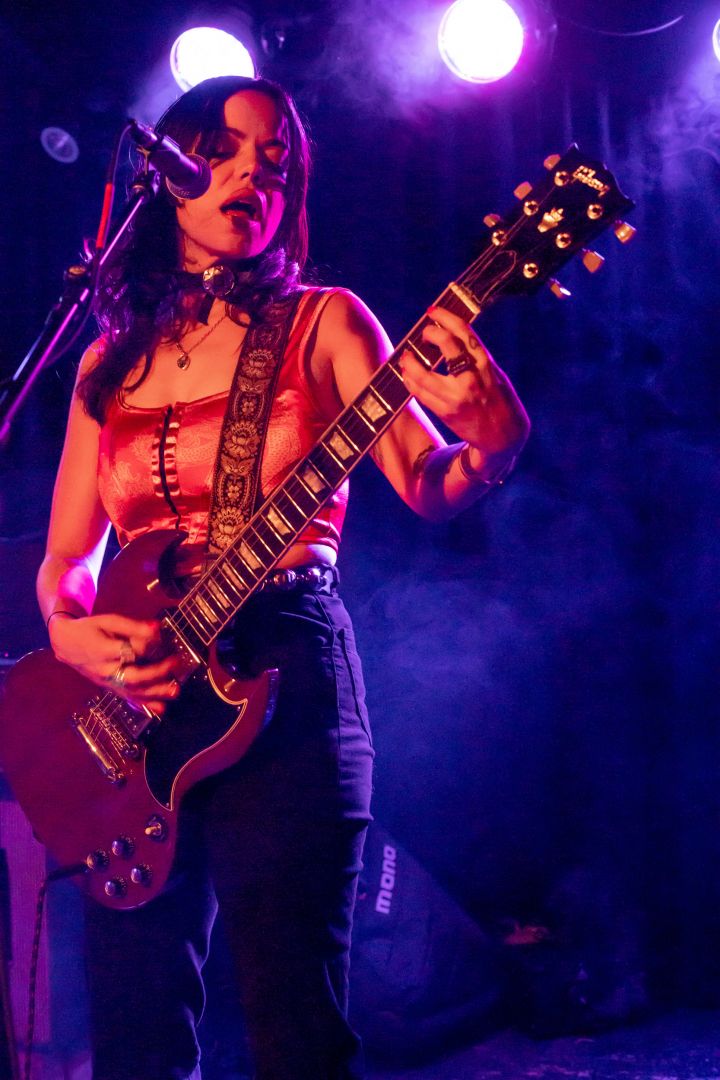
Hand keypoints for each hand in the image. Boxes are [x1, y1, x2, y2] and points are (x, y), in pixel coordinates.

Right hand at [48, 612, 181, 714]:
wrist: (66, 644)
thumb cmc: (89, 629)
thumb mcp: (108, 621)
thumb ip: (132, 626)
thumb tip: (157, 628)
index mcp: (102, 650)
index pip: (129, 651)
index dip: (148, 645)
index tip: (160, 637)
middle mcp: (104, 670)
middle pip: (132, 676)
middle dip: (156, 672)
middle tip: (175, 663)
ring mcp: (107, 682)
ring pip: (132, 691)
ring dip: (156, 692)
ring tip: (175, 690)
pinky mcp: (109, 688)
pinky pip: (127, 698)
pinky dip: (145, 705)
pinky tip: (160, 708)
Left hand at [399, 306, 529, 470]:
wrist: (504, 437)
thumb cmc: (500, 402)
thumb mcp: (496, 375)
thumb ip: (477, 359)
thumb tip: (453, 337)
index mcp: (487, 365)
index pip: (465, 333)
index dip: (446, 318)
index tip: (434, 312)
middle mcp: (472, 378)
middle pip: (447, 346)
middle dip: (431, 333)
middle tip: (424, 332)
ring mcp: (458, 397)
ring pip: (425, 375)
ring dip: (411, 363)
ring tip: (406, 356)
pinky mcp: (446, 413)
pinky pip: (422, 394)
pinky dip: (411, 382)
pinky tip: (407, 375)